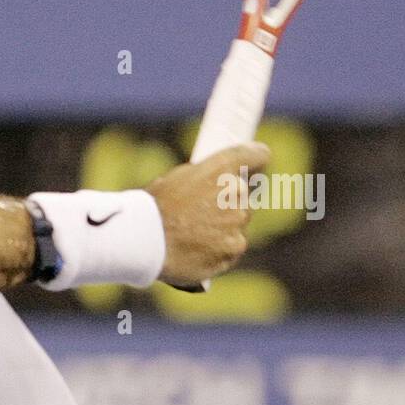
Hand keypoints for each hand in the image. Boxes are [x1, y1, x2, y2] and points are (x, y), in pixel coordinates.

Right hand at [143, 142, 269, 287]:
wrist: (145, 240)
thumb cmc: (153, 207)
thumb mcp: (175, 178)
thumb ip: (204, 178)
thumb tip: (215, 184)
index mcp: (221, 168)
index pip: (256, 155)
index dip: (258, 159)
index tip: (259, 163)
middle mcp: (236, 192)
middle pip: (242, 195)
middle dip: (227, 201)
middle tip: (203, 210)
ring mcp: (238, 222)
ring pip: (238, 222)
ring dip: (223, 226)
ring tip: (194, 233)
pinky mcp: (235, 248)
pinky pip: (232, 247)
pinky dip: (219, 249)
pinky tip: (197, 249)